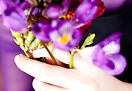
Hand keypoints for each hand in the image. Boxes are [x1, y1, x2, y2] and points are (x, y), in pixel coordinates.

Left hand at [14, 46, 131, 90]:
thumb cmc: (102, 76)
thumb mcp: (87, 62)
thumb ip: (67, 56)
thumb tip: (45, 53)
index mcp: (83, 72)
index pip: (52, 62)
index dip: (33, 59)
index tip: (22, 56)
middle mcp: (78, 87)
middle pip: (42, 79)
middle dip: (33, 69)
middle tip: (35, 64)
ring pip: (42, 90)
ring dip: (41, 81)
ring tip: (53, 78)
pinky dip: (49, 89)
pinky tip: (58, 86)